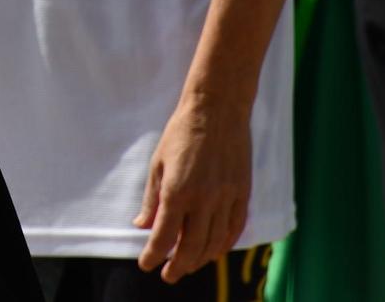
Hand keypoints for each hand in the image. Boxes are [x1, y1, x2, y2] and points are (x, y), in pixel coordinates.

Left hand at [134, 95, 252, 282]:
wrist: (217, 110)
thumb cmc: (181, 133)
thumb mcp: (158, 163)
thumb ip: (152, 198)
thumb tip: (141, 225)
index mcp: (177, 191)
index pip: (164, 236)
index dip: (153, 255)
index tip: (146, 264)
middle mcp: (204, 199)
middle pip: (191, 247)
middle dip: (178, 266)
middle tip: (168, 275)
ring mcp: (227, 198)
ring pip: (215, 242)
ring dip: (201, 259)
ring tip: (188, 265)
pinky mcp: (243, 193)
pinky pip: (235, 228)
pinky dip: (224, 244)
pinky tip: (214, 250)